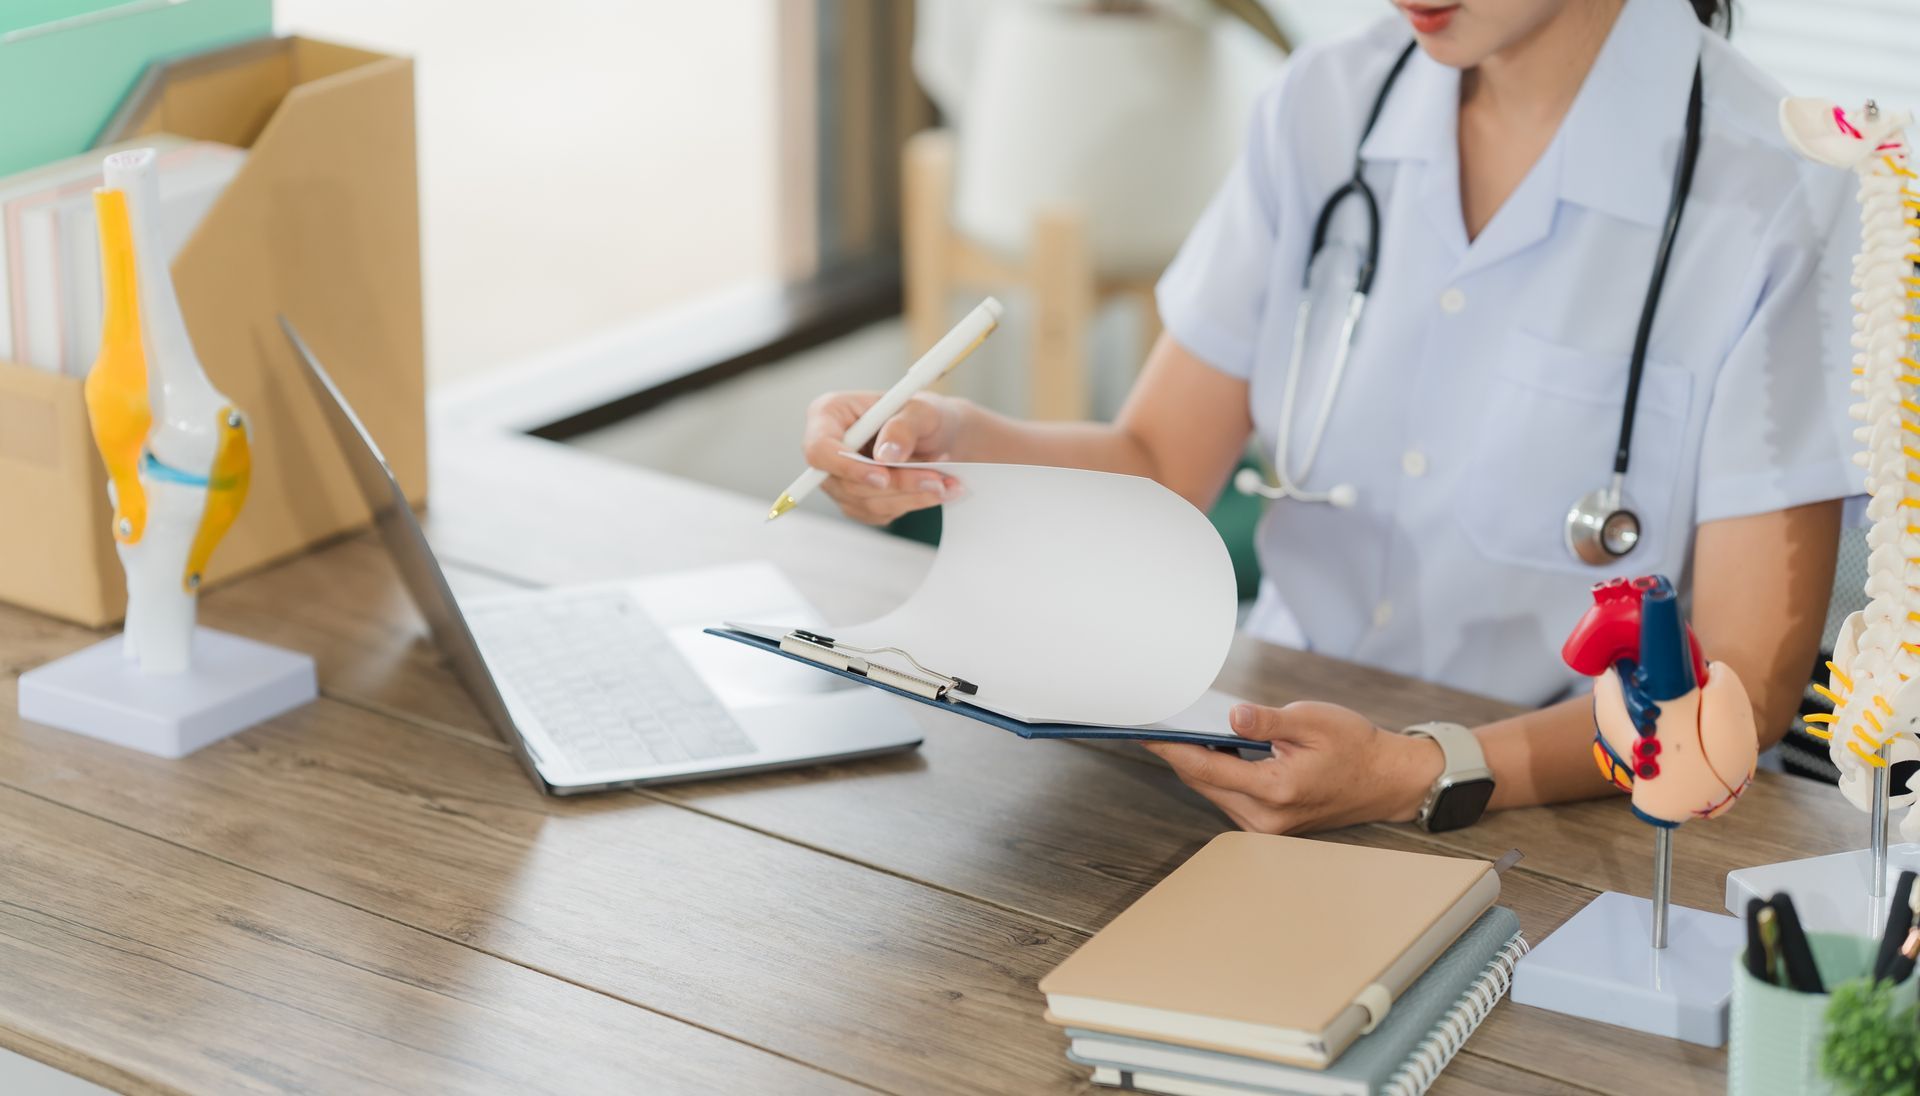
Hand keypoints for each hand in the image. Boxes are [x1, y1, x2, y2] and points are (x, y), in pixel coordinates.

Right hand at [802, 391, 966, 524]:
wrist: (938, 435)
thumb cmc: (923, 415)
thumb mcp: (921, 409)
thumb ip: (903, 427)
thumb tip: (886, 455)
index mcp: (828, 415)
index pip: (819, 450)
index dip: (846, 467)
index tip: (883, 476)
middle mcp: (828, 450)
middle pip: (846, 483)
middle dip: (896, 485)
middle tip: (937, 481)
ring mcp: (839, 479)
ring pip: (866, 502)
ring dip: (909, 496)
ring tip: (945, 483)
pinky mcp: (856, 501)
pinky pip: (879, 513)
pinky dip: (910, 503)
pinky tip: (933, 489)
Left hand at [1142, 701, 1446, 833]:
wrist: (1385, 779)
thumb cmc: (1354, 747)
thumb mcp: (1312, 721)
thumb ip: (1267, 721)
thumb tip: (1229, 716)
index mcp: (1276, 789)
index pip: (1205, 768)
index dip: (1171, 747)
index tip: (1145, 732)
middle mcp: (1265, 817)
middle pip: (1202, 782)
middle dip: (1177, 752)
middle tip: (1156, 723)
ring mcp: (1265, 826)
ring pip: (1212, 791)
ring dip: (1196, 764)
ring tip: (1180, 731)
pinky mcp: (1267, 824)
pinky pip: (1228, 797)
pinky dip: (1216, 774)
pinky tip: (1212, 750)